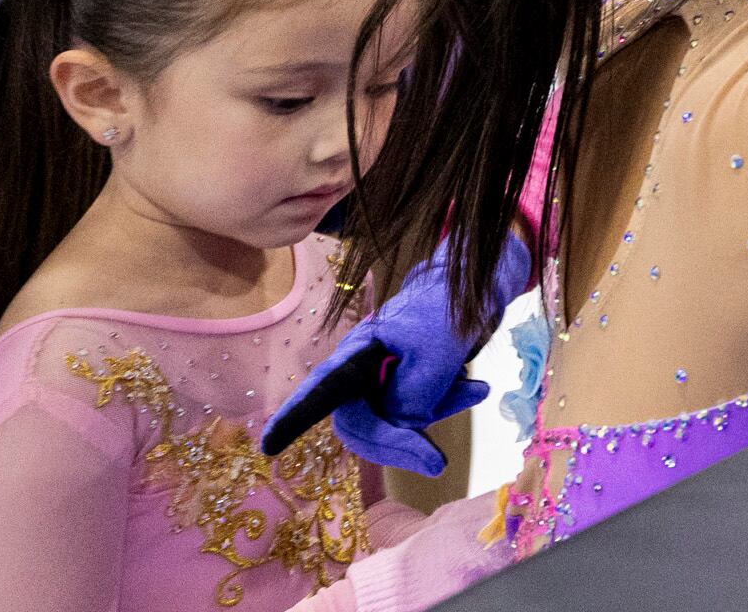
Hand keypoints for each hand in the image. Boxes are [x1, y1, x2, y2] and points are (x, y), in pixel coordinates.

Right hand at [265, 234, 531, 471]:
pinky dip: (448, 402)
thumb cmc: (448, 308)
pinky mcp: (407, 386)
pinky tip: (475, 388)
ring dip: (436, 411)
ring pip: (396, 421)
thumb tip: (401, 425)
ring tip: (473, 389)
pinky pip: (420, 410)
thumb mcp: (436, 351)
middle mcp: (361, 372)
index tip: (268, 446)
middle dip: (397, 444)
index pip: (321, 391)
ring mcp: (383, 381)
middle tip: (436, 462)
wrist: (479, 285)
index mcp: (356, 354)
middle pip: (362, 425)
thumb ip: (413, 395)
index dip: (294, 418)